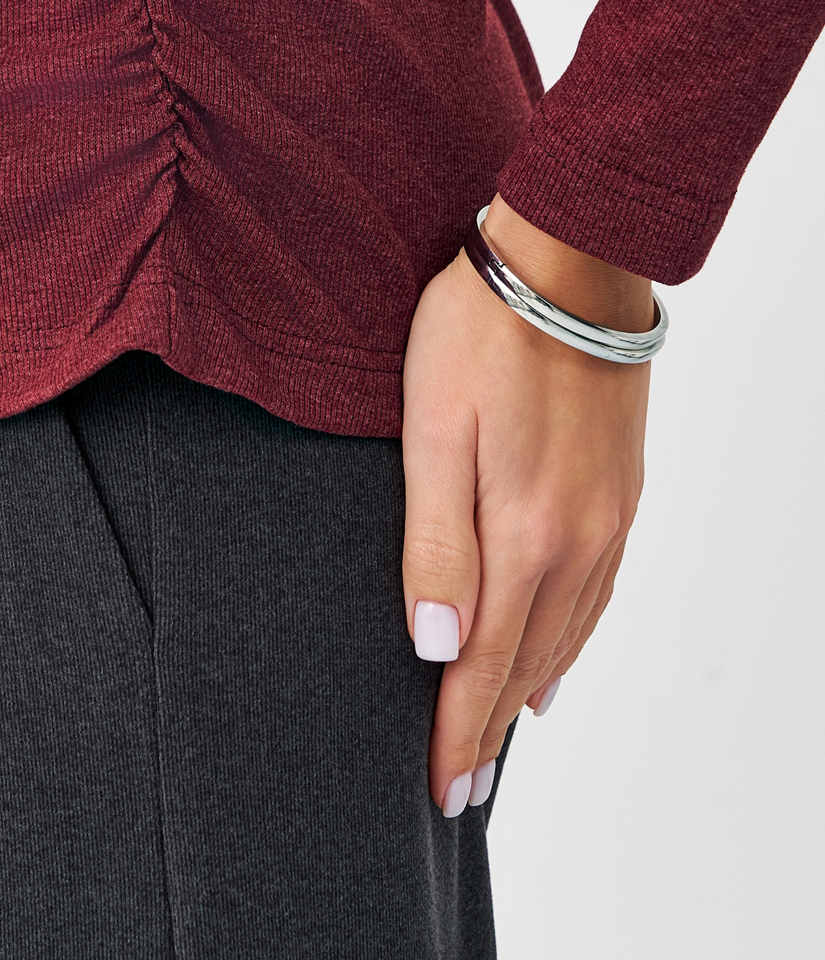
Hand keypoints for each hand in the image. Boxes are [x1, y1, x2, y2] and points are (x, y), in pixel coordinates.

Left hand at [402, 193, 651, 815]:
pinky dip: (571, 642)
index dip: (458, 732)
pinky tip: (556, 658)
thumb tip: (436, 647)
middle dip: (490, 730)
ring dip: (529, 692)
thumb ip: (435, 543)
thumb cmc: (481, 331)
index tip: (438, 791)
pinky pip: (597, 594)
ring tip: (499, 739)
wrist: (570, 262)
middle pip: (528, 663)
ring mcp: (608, 518)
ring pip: (567, 635)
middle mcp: (577, 542)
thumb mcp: (432, 429)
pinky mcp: (621, 490)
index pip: (484, 665)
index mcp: (525, 535)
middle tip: (460, 790)